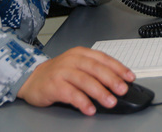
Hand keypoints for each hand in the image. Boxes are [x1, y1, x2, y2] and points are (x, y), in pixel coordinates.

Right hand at [17, 47, 135, 114]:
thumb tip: (117, 83)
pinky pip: (70, 94)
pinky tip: (90, 109)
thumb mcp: (77, 67)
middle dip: (111, 79)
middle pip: (95, 68)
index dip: (118, 68)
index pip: (103, 59)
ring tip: (110, 101)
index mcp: (81, 53)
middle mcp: (72, 60)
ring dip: (100, 92)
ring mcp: (62, 72)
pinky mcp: (53, 85)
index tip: (130, 77)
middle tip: (123, 90)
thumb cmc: (58, 74)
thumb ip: (94, 72)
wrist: (31, 79)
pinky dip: (82, 101)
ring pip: (84, 80)